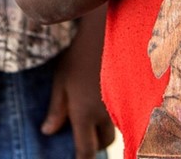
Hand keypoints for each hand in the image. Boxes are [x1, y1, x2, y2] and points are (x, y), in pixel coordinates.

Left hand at [41, 41, 115, 158]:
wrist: (105, 34)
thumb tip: (48, 131)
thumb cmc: (78, 56)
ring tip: (97, 110)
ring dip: (107, 127)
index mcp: (84, 113)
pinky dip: (118, 113)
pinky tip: (109, 98)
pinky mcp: (132, 95)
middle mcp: (104, 114)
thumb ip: (56, 109)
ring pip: (117, 128)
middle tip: (87, 132)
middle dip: (96, 142)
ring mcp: (120, 104)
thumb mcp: (60, 81)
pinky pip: (125, 113)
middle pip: (105, 142)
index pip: (86, 149)